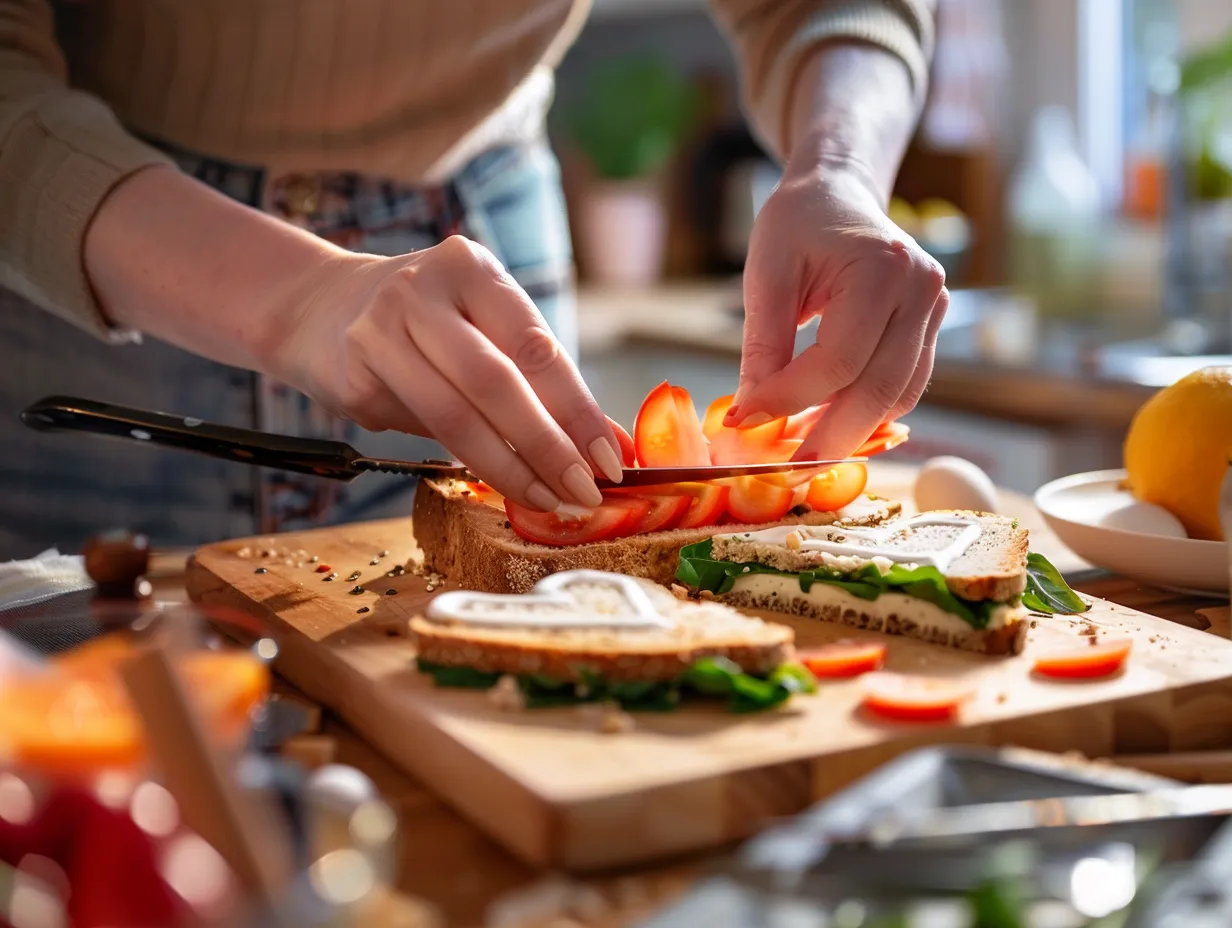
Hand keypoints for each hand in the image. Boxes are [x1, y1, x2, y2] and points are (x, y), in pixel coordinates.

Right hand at [262, 235, 622, 511]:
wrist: (320, 306)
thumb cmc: (427, 322)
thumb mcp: (483, 326)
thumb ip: (539, 380)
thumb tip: (607, 444)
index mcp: (471, 268)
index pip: (537, 347)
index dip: (578, 409)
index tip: (612, 459)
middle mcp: (423, 290)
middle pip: (496, 382)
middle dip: (548, 446)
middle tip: (584, 492)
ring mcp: (381, 329)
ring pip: (455, 414)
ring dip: (509, 468)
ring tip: (548, 500)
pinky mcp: (353, 373)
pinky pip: (420, 429)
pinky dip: (465, 461)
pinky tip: (497, 482)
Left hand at [726, 162, 947, 459]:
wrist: (840, 193)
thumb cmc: (798, 225)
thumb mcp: (767, 274)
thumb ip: (763, 346)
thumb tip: (751, 417)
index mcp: (883, 268)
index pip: (838, 360)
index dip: (790, 400)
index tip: (745, 422)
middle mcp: (922, 291)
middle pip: (878, 390)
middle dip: (828, 437)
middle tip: (784, 471)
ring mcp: (935, 311)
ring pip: (897, 398)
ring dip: (849, 432)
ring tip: (800, 453)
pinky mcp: (931, 330)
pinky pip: (902, 388)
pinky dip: (866, 413)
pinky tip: (827, 425)